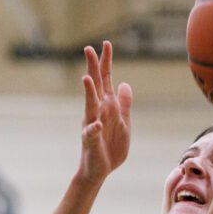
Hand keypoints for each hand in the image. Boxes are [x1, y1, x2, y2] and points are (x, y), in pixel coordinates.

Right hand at [78, 41, 132, 183]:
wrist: (101, 170)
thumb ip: (124, 104)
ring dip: (89, 92)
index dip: (106, 62)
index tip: (106, 43)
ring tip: (87, 78)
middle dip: (93, 68)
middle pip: (95, 86)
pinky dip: (94, 129)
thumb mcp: (123, 122)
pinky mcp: (90, 141)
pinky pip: (91, 133)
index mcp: (107, 106)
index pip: (105, 80)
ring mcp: (92, 125)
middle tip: (88, 48)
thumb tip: (125, 83)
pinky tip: (98, 125)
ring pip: (89, 105)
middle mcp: (97, 111)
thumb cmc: (110, 147)